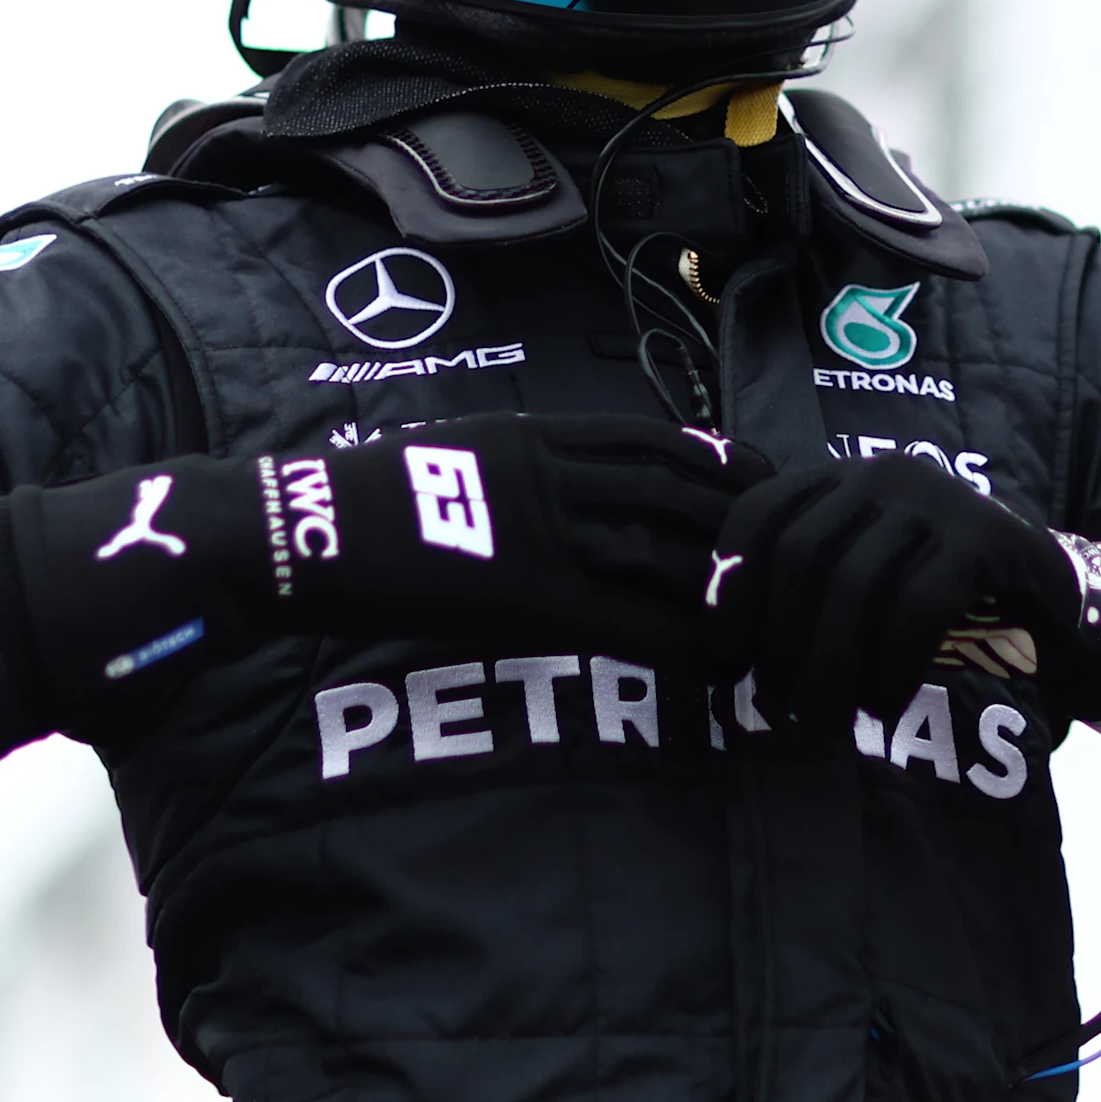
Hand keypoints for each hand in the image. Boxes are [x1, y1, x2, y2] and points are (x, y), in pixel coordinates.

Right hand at [9, 414, 770, 698]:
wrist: (300, 536)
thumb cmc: (361, 507)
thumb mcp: (450, 458)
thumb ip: (511, 468)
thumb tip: (554, 482)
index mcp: (537, 434)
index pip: (662, 440)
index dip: (726, 467)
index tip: (766, 491)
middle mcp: (555, 472)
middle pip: (688, 490)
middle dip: (751, 527)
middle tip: (800, 562)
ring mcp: (546, 531)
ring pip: (673, 554)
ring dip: (731, 590)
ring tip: (774, 621)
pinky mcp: (530, 595)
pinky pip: (632, 619)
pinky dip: (684, 643)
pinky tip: (718, 668)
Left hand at [705, 457, 1080, 728]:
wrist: (1063, 611)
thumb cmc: (947, 609)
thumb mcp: (869, 587)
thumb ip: (810, 595)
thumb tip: (730, 656)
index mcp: (842, 480)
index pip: (758, 516)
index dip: (729, 588)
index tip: (723, 659)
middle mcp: (883, 474)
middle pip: (800, 555)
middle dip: (782, 641)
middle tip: (783, 706)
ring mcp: (937, 500)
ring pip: (855, 586)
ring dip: (834, 667)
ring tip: (832, 719)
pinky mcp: (985, 538)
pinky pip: (917, 606)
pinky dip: (894, 664)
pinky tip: (890, 700)